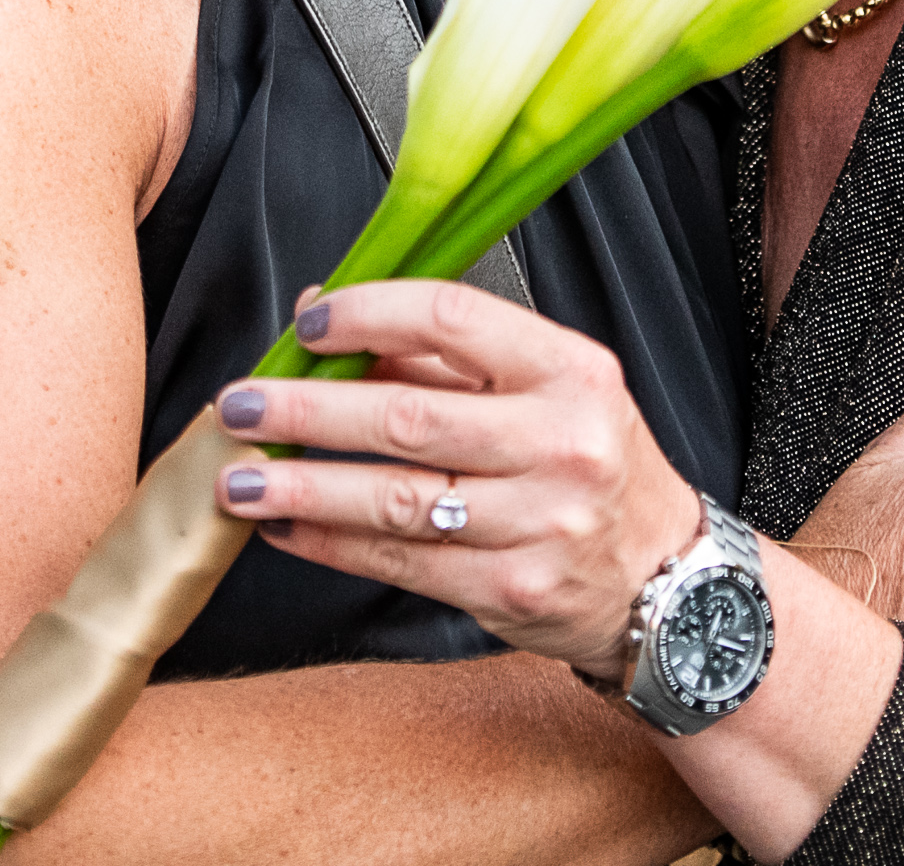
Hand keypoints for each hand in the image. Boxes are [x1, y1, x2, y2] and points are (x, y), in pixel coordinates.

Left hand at [214, 280, 704, 681]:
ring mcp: (537, 523)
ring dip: (302, 488)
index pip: (453, 317)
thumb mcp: (547, 390)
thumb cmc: (592, 466)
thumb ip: (440, 353)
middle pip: (407, 417)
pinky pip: (399, 563)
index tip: (307, 325)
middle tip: (239, 404)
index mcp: (571, 371)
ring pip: (394, 500)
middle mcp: (560, 444)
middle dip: (306, 411)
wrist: (664, 580)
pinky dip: (331, 545)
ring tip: (239, 481)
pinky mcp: (509, 590)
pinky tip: (287, 527)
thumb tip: (327, 313)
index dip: (368, 314)